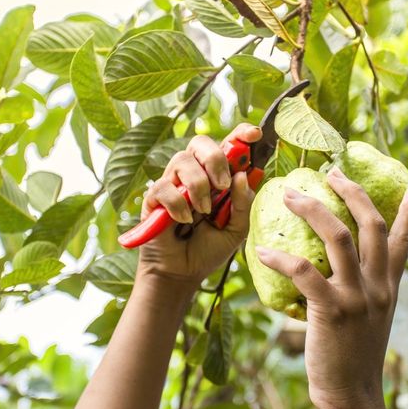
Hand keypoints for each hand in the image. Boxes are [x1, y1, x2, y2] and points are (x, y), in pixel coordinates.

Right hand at [137, 124, 260, 290]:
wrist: (183, 273)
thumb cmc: (209, 249)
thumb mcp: (237, 229)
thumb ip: (242, 203)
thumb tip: (242, 175)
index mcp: (217, 177)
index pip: (228, 146)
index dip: (240, 135)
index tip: (254, 134)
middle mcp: (194, 174)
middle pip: (200, 143)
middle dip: (215, 158)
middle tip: (223, 185)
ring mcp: (172, 183)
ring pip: (182, 161)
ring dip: (198, 185)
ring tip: (204, 211)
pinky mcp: (153, 198)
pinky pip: (164, 187)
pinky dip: (178, 204)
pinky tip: (185, 221)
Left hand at [255, 168, 407, 408]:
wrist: (354, 396)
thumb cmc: (354, 357)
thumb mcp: (370, 318)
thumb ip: (364, 291)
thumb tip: (338, 271)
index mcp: (389, 286)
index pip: (404, 240)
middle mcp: (379, 286)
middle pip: (372, 224)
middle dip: (352, 192)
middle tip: (332, 172)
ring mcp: (358, 296)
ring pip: (340, 237)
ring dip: (313, 210)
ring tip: (290, 195)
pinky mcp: (333, 310)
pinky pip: (304, 273)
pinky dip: (281, 259)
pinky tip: (262, 252)